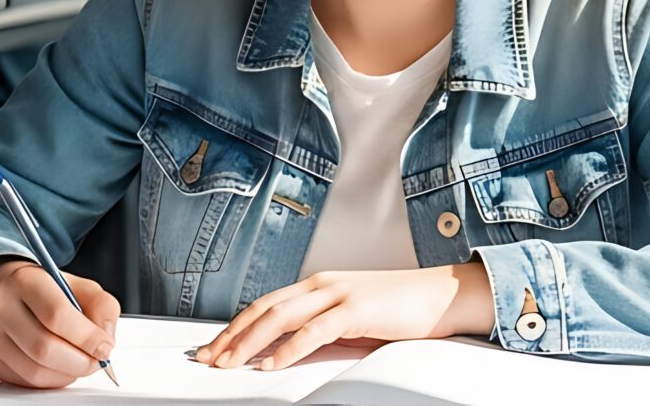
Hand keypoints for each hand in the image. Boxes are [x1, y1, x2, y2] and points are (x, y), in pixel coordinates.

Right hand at [0, 260, 121, 388]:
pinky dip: (50, 381)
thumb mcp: (77, 285)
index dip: (87, 337)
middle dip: (80, 362)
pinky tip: (60, 367)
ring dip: (67, 375)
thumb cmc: (43, 290)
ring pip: (34, 371)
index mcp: (25, 280)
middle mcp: (0, 306)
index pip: (56, 314)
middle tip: (97, 360)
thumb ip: (101, 306)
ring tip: (79, 363)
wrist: (2, 291)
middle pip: (44, 348)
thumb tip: (104, 340)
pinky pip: (24, 381)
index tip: (104, 346)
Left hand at [196, 264, 491, 371]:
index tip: (215, 346)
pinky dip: (288, 349)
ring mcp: (338, 293)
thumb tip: (288, 350)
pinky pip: (313, 330)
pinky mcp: (355, 308)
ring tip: (229, 363)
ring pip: (281, 317)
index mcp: (317, 284)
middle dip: (232, 335)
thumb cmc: (398, 309)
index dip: (236, 325)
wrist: (440, 295)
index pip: (265, 303)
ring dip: (250, 342)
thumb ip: (320, 328)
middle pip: (264, 308)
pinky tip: (270, 364)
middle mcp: (321, 284)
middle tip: (209, 358)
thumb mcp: (350, 318)